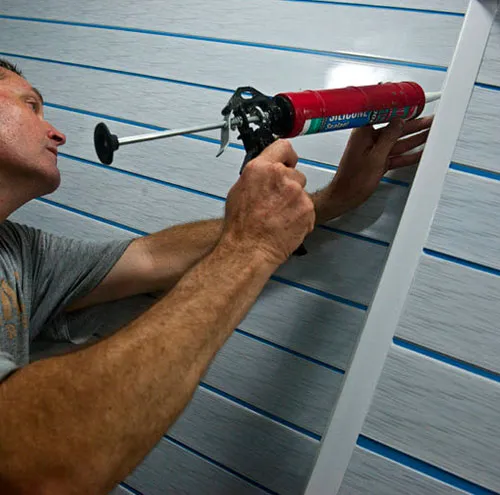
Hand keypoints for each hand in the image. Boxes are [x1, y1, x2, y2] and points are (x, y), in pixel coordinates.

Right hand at [221, 140, 314, 265]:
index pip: (283, 147)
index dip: (287, 157)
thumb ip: (257, 177)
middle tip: (277, 203)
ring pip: (302, 193)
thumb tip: (265, 174)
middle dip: (290, 186)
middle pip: (296, 174)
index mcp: (260, 168)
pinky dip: (301, 217)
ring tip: (279, 218)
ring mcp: (297, 192)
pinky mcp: (308, 209)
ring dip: (295, 203)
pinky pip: (308, 210)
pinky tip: (286, 225)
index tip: (288, 163)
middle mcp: (280, 176)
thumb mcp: (239, 191)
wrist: (248, 249)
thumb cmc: (240, 226)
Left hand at [313, 116, 432, 222]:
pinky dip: (409, 154)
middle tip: (430, 119)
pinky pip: (396, 154)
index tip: (414, 103)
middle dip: (414, 124)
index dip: (400, 108)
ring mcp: (374, 150)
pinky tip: (421, 151)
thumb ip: (389, 138)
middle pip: (395, 128)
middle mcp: (368, 139)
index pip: (384, 113)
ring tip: (431, 131)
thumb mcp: (375, 158)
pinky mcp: (378, 161)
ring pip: (398, 141)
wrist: (346, 197)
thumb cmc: (353, 181)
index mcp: (363, 133)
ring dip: (415, 137)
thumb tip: (399, 122)